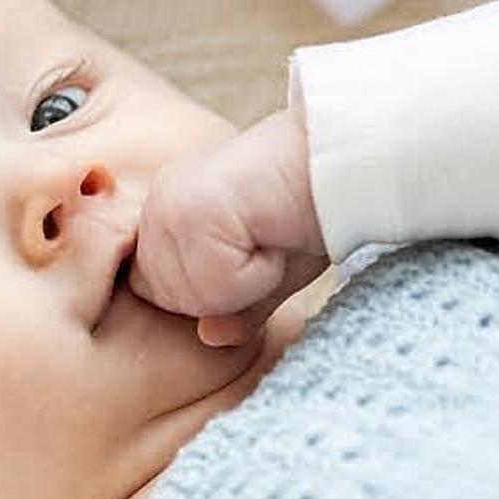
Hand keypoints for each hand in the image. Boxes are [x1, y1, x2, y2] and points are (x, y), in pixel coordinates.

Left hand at [128, 101, 329, 347]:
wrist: (340, 162)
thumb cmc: (309, 207)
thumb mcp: (269, 272)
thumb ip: (234, 306)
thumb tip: (208, 336)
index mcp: (169, 215)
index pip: (161, 295)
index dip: (213, 292)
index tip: (254, 249)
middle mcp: (159, 207)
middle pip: (173, 302)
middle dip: (228, 290)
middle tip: (265, 240)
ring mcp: (170, 208)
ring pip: (196, 299)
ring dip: (246, 282)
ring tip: (269, 232)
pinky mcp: (192, 214)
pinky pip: (220, 288)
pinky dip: (258, 274)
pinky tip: (273, 230)